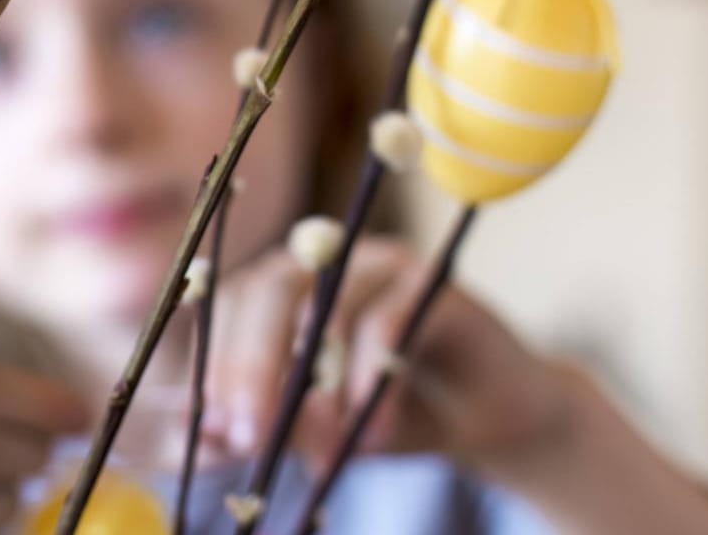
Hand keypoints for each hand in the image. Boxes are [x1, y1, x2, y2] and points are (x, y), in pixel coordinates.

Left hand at [198, 236, 707, 533]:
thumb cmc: (394, 418)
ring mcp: (382, 262)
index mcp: (284, 285)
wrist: (494, 420)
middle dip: (252, 368)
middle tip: (252, 437)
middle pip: (270, 290)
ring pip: (328, 303)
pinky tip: (372, 434)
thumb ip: (272, 424)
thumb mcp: (321, 430)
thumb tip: (213, 433)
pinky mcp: (435, 281)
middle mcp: (328, 259)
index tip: (216, 428)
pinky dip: (371, 380)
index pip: (231, 304)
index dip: (218, 362)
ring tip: (323, 449)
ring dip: (317, 386)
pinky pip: (389, 320)